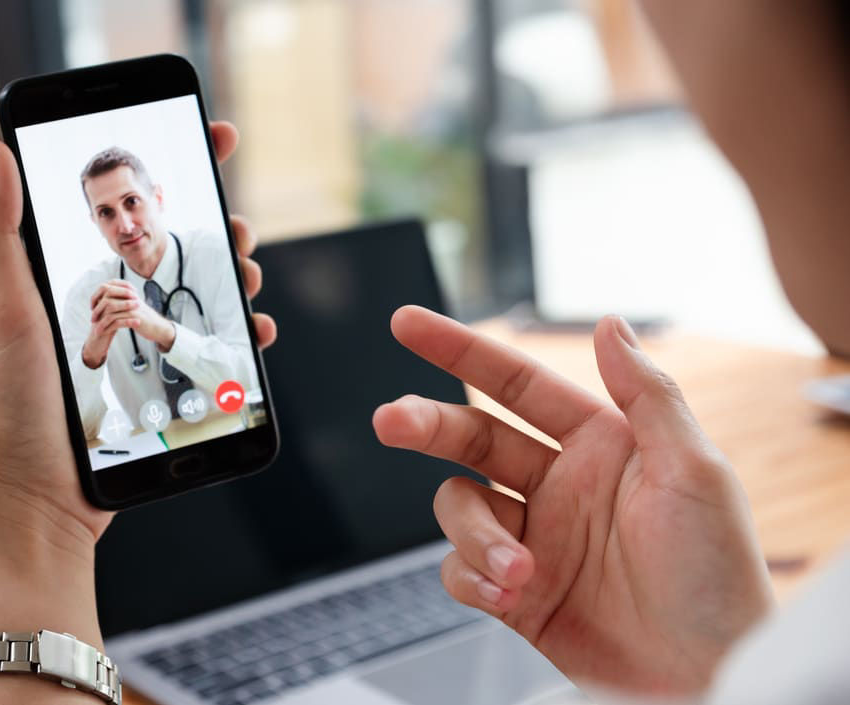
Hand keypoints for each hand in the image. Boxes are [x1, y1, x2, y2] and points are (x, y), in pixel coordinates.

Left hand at [0, 122, 270, 702]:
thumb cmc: (12, 404)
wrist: (37, 499)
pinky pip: (211, 354)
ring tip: (249, 277)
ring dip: (235, 278)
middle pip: (175, 251)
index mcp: (67, 280)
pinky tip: (256, 333)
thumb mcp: (4, 308)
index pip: (125, 208)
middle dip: (217, 228)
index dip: (171, 166)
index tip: (213, 136)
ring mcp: (135, 352)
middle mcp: (104, 309)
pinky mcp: (160, 390)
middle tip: (238, 226)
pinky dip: (240, 337)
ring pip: (200, 299)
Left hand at [81, 279, 176, 366]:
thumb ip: (120, 301)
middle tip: (92, 319)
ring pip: (109, 309)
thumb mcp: (131, 306)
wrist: (157, 327)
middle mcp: (129, 296)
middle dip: (97, 309)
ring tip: (96, 328)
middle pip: (106, 297)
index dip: (97, 296)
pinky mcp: (134, 317)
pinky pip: (116, 320)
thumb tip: (104, 300)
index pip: (107, 287)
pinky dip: (108, 327)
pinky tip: (104, 332)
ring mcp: (131, 306)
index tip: (92, 306)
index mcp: (127, 291)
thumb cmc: (143, 318)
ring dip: (101, 320)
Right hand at [373, 307, 773, 696]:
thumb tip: (608, 324)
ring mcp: (534, 538)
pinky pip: (462, 571)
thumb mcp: (696, 473)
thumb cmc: (717, 578)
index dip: (460, 350)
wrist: (706, 677)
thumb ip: (647, 394)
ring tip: (516, 569)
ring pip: (461, 507)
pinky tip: (509, 593)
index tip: (408, 326)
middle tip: (391, 421)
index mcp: (600, 443)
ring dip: (475, 534)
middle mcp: (560, 484)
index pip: (517, 385)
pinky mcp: (516, 593)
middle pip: (470, 436)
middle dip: (425, 425)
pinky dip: (474, 578)